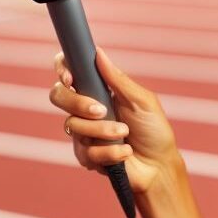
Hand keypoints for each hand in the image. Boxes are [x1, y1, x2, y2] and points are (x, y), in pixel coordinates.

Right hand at [49, 47, 182, 193]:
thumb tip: (98, 53)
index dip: (63, 69)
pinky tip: (125, 151)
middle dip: (77, 102)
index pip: (69, 72)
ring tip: (124, 133)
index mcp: (98, 90)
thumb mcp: (141, 100)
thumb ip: (117, 79)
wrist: (159, 165)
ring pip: (73, 125)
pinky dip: (109, 151)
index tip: (70, 78)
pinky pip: (85, 151)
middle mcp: (85, 109)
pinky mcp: (86, 155)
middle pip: (58, 95)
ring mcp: (83, 132)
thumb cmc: (154, 129)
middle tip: (101, 110)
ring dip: (103, 130)